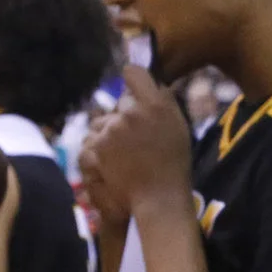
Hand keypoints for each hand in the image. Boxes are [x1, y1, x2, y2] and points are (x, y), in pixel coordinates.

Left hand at [80, 65, 192, 227]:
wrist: (158, 198)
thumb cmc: (174, 164)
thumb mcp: (178, 126)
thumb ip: (162, 101)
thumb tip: (150, 83)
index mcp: (154, 104)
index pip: (133, 73)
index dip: (132, 79)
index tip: (135, 92)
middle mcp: (130, 112)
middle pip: (119, 103)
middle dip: (124, 116)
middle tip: (136, 139)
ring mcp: (110, 130)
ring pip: (103, 122)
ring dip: (109, 133)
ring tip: (124, 156)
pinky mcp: (95, 147)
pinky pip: (93, 139)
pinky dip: (99, 149)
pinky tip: (113, 163)